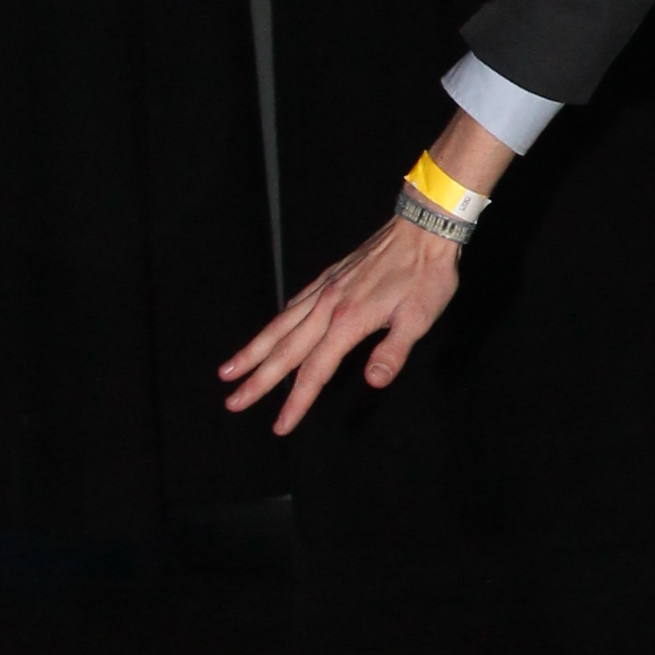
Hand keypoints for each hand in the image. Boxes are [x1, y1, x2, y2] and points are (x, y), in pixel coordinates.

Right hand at [218, 216, 460, 435]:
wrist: (422, 228)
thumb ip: (393, 351)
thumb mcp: (420, 318)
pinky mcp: (328, 277)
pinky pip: (292, 305)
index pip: (315, 371)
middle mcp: (328, 306)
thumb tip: (373, 381)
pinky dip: (274, 324)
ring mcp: (324, 290)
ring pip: (279, 327)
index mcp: (349, 321)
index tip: (280, 426)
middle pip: (285, 352)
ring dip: (252, 352)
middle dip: (258, 381)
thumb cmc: (426, 275)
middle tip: (232, 404)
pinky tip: (268, 333)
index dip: (297, 401)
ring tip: (228, 371)